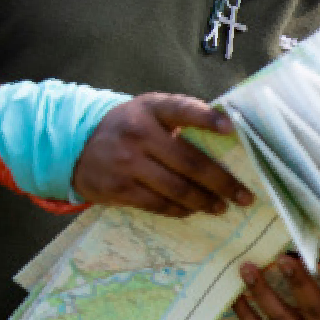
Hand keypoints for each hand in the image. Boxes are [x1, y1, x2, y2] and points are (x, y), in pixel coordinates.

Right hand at [68, 93, 250, 216]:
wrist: (77, 147)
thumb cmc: (127, 127)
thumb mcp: (148, 111)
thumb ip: (181, 117)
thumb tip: (230, 136)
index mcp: (150, 109)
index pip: (182, 109)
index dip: (206, 118)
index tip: (231, 129)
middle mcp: (138, 134)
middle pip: (190, 162)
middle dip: (222, 182)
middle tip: (243, 196)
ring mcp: (127, 163)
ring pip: (176, 188)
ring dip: (204, 201)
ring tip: (221, 207)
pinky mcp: (118, 188)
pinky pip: (158, 204)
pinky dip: (179, 210)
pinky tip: (192, 210)